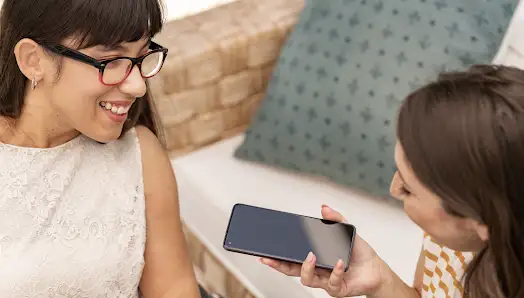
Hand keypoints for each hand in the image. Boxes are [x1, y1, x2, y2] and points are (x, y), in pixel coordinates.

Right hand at [260, 205, 383, 296]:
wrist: (376, 270)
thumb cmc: (359, 253)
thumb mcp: (346, 231)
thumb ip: (335, 219)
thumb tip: (324, 207)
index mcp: (315, 258)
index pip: (291, 259)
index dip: (277, 257)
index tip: (265, 253)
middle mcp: (317, 271)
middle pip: (291, 271)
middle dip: (278, 265)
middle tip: (270, 259)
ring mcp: (325, 281)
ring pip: (307, 280)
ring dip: (307, 268)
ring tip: (311, 256)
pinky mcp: (337, 289)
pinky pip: (332, 282)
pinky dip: (335, 271)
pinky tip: (339, 262)